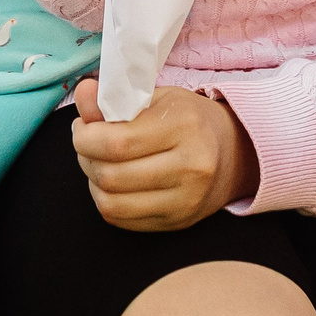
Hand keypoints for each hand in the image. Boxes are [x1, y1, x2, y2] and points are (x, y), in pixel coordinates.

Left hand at [71, 79, 258, 231]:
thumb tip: (83, 93)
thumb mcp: (157, 98)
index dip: (85, 138)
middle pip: (111, 175)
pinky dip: (107, 201)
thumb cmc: (190, 120)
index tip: (81, 128)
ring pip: (111, 203)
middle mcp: (190, 167)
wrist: (233, 154)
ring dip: (93, 182)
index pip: (116, 143)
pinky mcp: (178, 222)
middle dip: (85, 158)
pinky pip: (122, 220)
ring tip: (98, 163)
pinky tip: (113, 184)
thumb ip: (115, 99)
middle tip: (87, 144)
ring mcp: (185, 200)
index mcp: (184, 126)